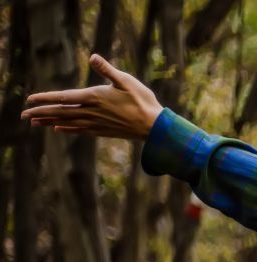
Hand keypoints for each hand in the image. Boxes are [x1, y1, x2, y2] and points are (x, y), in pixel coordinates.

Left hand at [21, 54, 162, 140]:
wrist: (154, 127)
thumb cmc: (142, 101)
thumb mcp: (126, 81)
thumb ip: (107, 70)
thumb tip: (92, 57)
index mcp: (94, 97)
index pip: (63, 98)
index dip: (45, 98)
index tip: (30, 99)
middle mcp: (91, 112)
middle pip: (60, 113)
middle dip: (41, 113)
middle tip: (24, 115)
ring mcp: (96, 123)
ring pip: (67, 123)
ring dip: (49, 122)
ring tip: (35, 122)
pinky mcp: (102, 131)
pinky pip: (79, 130)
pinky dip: (67, 129)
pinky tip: (58, 129)